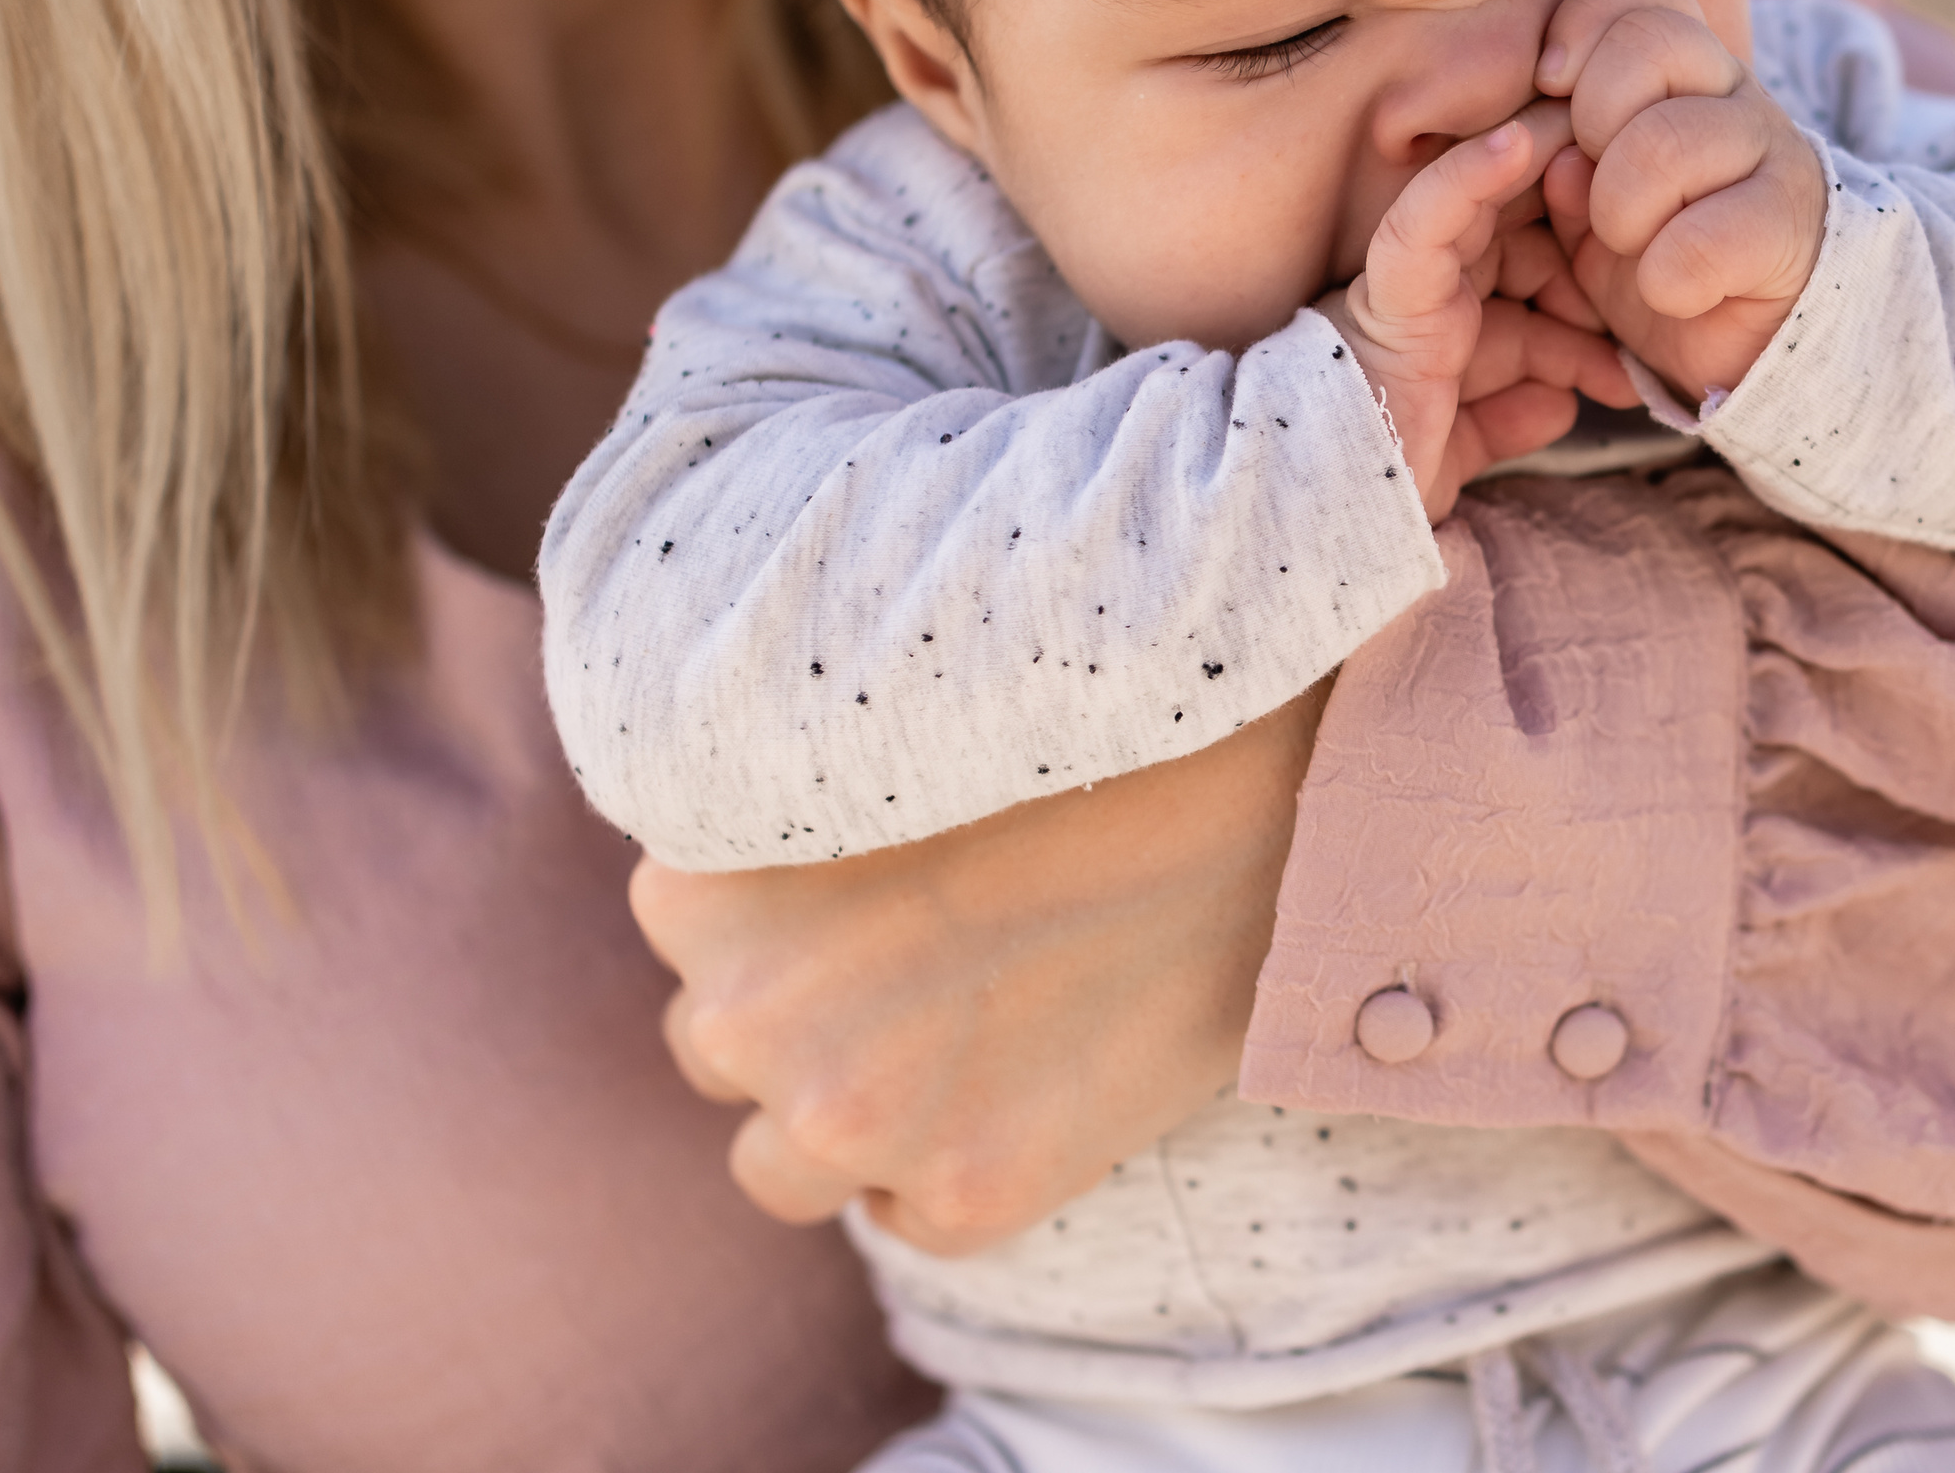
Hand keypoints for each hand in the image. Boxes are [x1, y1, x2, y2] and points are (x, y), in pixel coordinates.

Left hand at [629, 678, 1326, 1255]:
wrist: (1268, 794)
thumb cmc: (1077, 737)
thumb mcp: (873, 743)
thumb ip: (783, 820)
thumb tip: (759, 887)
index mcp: (700, 879)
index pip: (686, 932)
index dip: (772, 917)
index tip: (856, 889)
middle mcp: (745, 1011)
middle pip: (717, 1048)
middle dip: (801, 1018)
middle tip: (921, 959)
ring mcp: (852, 1115)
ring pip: (784, 1164)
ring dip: (853, 1119)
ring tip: (970, 1032)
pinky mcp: (965, 1193)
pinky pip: (912, 1217)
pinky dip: (960, 1170)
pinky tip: (1042, 1077)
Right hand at [1318, 101, 1636, 520]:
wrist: (1330, 515)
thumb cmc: (1384, 484)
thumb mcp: (1467, 448)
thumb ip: (1511, 418)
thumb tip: (1562, 408)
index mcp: (1455, 329)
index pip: (1535, 272)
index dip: (1591, 255)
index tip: (1655, 243)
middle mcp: (1436, 299)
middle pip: (1521, 228)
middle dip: (1582, 200)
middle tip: (1649, 166)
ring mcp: (1411, 289)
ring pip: (1484, 204)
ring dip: (1540, 157)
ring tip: (1603, 118)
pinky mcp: (1390, 292)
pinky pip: (1426, 221)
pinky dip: (1470, 177)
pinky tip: (1522, 141)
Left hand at [1536, 0, 1828, 403]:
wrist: (1751, 339)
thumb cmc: (1654, 255)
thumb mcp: (1589, 205)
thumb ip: (1563, 163)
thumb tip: (1557, 154)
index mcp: (1679, 72)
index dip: (1582, 32)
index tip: (1552, 87)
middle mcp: (1731, 94)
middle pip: (1646, 49)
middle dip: (1594, 129)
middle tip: (1598, 193)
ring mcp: (1771, 151)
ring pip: (1667, 142)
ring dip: (1623, 216)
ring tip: (1634, 250)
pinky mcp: (1791, 224)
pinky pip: (1703, 238)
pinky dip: (1667, 279)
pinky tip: (1675, 292)